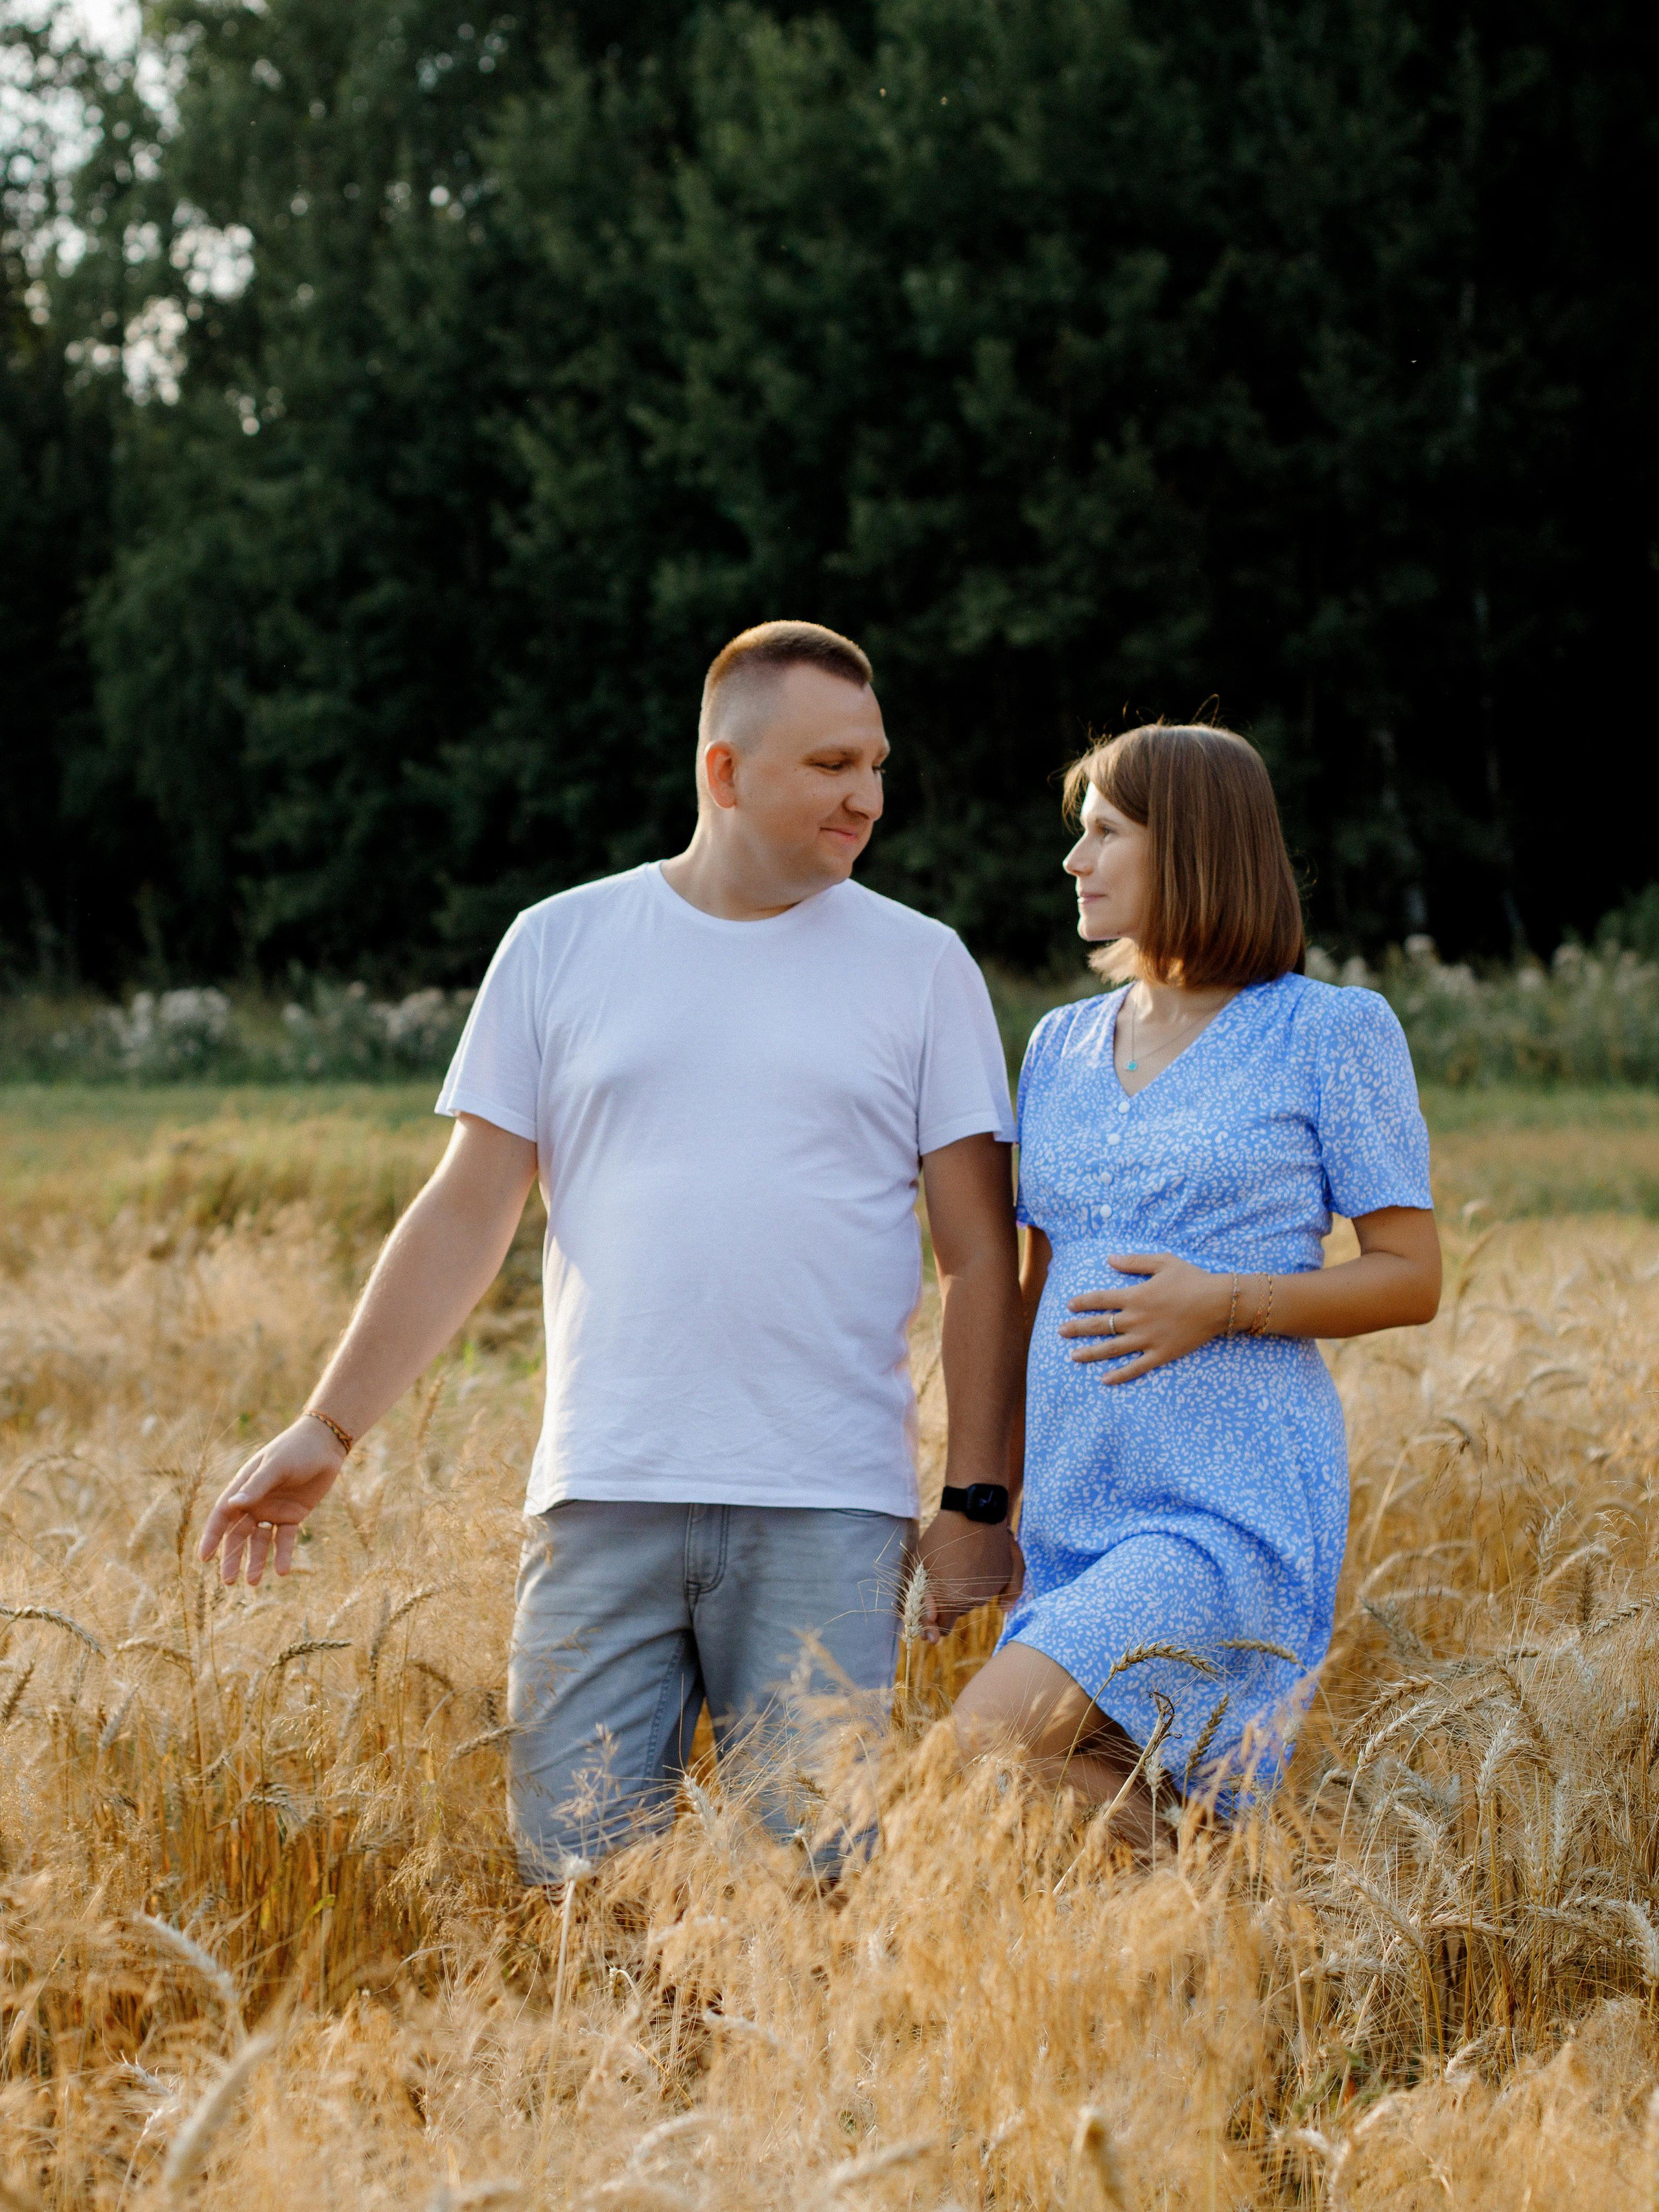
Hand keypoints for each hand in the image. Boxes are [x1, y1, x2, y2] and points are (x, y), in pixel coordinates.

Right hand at [197, 1416, 347, 1585]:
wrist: (327, 1444)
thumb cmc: (296, 1449)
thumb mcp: (276, 1466)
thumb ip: (257, 1486)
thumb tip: (232, 1505)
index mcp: (243, 1488)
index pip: (222, 1516)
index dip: (212, 1537)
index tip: (204, 1558)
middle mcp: (255, 1503)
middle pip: (238, 1535)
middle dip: (232, 1558)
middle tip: (229, 1582)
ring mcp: (273, 1511)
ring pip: (259, 1542)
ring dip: (255, 1561)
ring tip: (253, 1583)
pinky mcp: (293, 1516)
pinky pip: (284, 1539)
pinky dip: (282, 1554)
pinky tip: (281, 1571)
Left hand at [914, 1512, 1024, 1639]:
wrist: (973, 1512)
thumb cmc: (940, 1537)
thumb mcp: (921, 1568)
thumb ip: (924, 1602)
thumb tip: (933, 1632)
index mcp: (950, 1600)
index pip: (941, 1628)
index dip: (933, 1627)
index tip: (928, 1623)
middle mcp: (972, 1600)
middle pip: (957, 1612)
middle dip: (947, 1603)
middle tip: (940, 1580)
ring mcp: (989, 1590)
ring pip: (973, 1601)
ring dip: (965, 1591)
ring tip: (957, 1565)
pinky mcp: (1003, 1578)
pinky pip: (992, 1592)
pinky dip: (983, 1584)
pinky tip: (977, 1572)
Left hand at [1059, 1252, 1232, 1383]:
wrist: (1219, 1303)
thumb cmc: (1192, 1279)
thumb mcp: (1162, 1262)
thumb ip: (1134, 1262)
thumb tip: (1109, 1259)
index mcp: (1135, 1296)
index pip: (1100, 1300)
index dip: (1083, 1302)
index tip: (1069, 1305)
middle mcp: (1136, 1320)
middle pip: (1100, 1326)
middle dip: (1077, 1328)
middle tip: (1060, 1331)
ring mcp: (1147, 1339)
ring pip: (1111, 1349)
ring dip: (1090, 1353)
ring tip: (1073, 1356)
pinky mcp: (1161, 1354)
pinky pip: (1136, 1367)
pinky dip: (1119, 1375)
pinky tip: (1104, 1379)